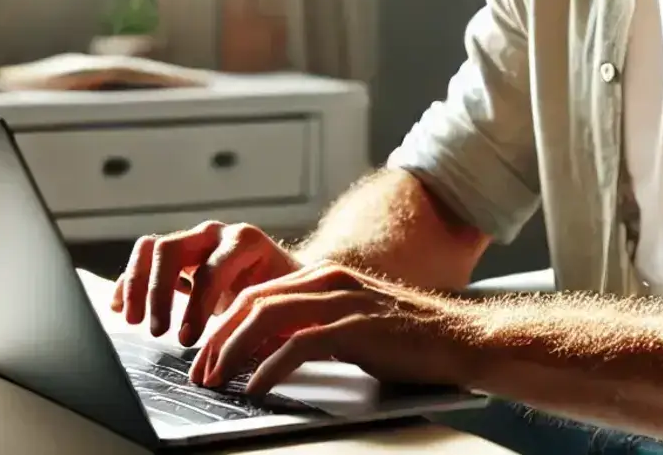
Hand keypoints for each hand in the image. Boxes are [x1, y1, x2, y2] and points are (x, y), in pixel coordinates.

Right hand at [111, 221, 301, 345]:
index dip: (196, 307)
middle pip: (171, 249)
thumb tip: (235, 360)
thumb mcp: (280, 303)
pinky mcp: (178, 255)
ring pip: (152, 248)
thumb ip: (260, 324)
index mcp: (244, 242)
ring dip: (137, 284)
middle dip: (159, 292)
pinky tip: (120, 307)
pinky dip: (128, 281)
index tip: (186, 341)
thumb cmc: (285, 292)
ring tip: (132, 321)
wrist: (287, 274)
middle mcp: (215, 234)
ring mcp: (194, 240)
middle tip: (157, 332)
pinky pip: (143, 258)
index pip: (211, 270)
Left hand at [189, 263, 479, 395]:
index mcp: (326, 276)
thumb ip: (315, 326)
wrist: (460, 338)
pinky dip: (271, 367)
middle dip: (219, 339)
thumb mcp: (353, 324)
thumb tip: (269, 351)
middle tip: (201, 372)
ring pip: (268, 317)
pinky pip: (299, 343)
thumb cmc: (410, 339)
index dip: (225, 324)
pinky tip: (258, 386)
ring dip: (234, 352)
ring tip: (219, 380)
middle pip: (253, 301)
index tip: (207, 355)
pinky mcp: (356, 327)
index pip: (258, 293)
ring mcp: (343, 301)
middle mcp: (330, 280)